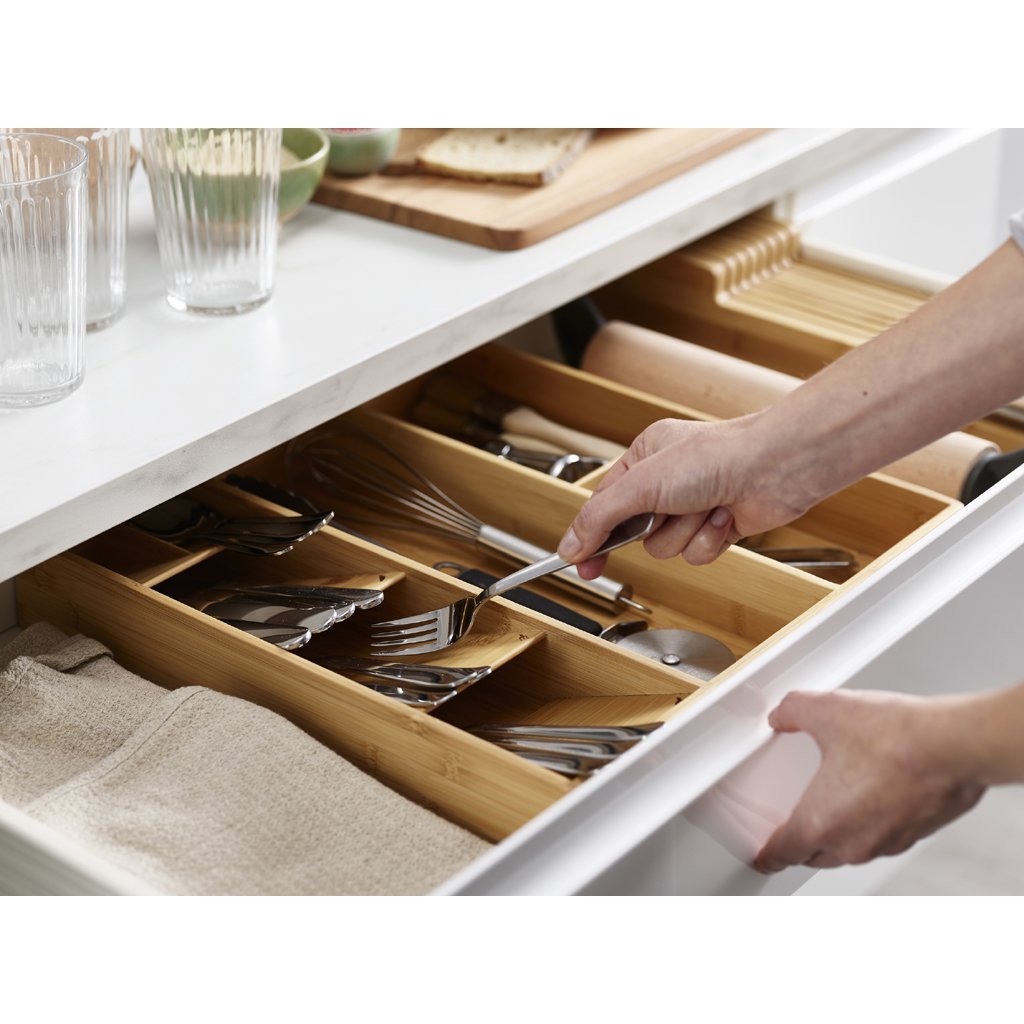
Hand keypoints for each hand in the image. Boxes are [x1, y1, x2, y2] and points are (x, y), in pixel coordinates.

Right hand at [557, 415, 813, 576]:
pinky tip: (725, 516)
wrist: (775, 467)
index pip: (604, 506)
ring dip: (685, 532)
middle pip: (635, 532)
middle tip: (658, 520)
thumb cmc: (717, 456)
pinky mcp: (718, 527)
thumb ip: (600, 517)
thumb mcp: (641, 484)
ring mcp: (694, 506)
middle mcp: (667, 482)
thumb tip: (571, 545)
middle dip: (654, 528)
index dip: (591, 536)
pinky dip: (709, 539)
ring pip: (666, 548)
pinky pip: (696, 554)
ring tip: (705, 507)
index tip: (579, 562)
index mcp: (643, 459)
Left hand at [754, 689, 985, 871]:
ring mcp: (887, 842)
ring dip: (839, 835)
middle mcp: (853, 842)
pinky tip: (873, 796)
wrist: (953, 745)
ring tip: (833, 807)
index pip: (785, 852)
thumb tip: (784, 714)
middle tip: (792, 832)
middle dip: (802, 845)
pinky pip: (883, 838)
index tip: (765, 858)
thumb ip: (793, 711)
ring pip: (851, 849)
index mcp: (821, 822)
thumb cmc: (895, 738)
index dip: (769, 855)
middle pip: (816, 855)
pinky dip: (871, 824)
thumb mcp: (827, 711)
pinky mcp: (916, 833)